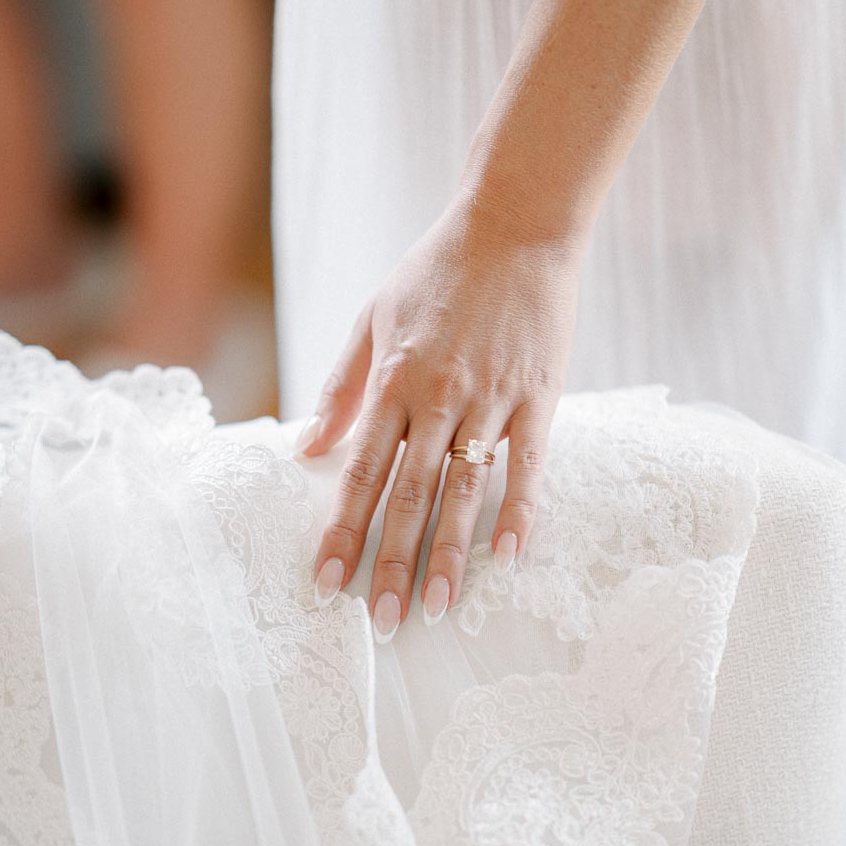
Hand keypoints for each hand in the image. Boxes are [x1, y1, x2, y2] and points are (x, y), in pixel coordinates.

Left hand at [295, 191, 580, 641]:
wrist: (515, 226)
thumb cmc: (437, 273)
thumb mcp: (371, 318)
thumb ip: (340, 388)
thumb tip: (306, 448)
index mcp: (392, 381)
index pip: (361, 472)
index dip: (343, 530)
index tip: (328, 580)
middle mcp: (437, 397)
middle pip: (408, 495)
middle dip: (391, 561)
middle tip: (383, 619)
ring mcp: (491, 399)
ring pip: (463, 491)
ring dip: (448, 553)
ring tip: (435, 606)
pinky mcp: (538, 397)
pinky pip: (528, 465)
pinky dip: (520, 512)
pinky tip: (509, 558)